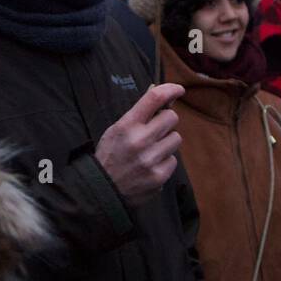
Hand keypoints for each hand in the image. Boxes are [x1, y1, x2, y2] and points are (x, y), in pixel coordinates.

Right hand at [95, 83, 184, 207]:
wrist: (102, 191)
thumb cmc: (110, 156)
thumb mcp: (116, 129)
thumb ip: (138, 113)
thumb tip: (160, 91)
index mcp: (126, 126)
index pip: (154, 98)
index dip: (170, 89)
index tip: (178, 90)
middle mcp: (140, 141)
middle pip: (171, 117)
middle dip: (165, 121)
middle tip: (155, 130)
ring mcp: (150, 159)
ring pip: (176, 138)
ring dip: (166, 142)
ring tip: (150, 151)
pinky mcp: (159, 176)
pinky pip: (173, 160)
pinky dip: (164, 161)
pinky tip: (150, 166)